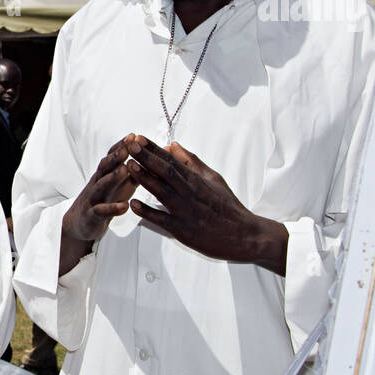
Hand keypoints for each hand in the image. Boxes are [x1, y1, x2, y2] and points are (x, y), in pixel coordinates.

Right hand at [59, 135, 140, 273]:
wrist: (80, 223)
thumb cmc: (104, 200)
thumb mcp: (120, 185)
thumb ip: (134, 173)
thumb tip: (151, 158)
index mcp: (105, 175)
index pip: (112, 157)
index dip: (121, 146)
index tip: (133, 136)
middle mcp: (97, 183)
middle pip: (105, 167)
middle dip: (116, 156)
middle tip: (128, 147)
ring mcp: (93, 199)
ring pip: (101, 186)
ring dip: (113, 177)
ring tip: (125, 170)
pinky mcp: (92, 216)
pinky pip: (101, 211)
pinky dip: (112, 208)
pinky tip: (124, 206)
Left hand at [124, 137, 287, 274]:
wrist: (244, 235)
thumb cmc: (228, 207)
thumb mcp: (214, 179)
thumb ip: (193, 162)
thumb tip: (174, 145)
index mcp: (197, 180)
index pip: (172, 160)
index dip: (154, 149)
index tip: (138, 138)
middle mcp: (190, 193)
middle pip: (165, 172)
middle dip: (146, 157)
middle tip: (130, 145)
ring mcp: (186, 211)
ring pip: (162, 192)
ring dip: (144, 179)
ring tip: (129, 166)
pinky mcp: (183, 230)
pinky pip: (162, 220)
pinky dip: (148, 212)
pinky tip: (133, 204)